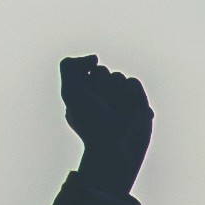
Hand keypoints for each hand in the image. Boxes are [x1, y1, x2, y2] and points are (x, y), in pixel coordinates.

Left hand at [61, 55, 151, 190]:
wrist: (116, 145)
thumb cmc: (91, 121)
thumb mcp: (70, 92)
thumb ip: (69, 66)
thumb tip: (94, 59)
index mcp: (78, 95)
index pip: (82, 71)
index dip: (84, 83)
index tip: (84, 100)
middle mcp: (96, 95)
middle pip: (100, 71)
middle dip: (100, 86)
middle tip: (100, 107)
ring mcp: (116, 97)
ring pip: (117, 76)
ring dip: (115, 93)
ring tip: (115, 112)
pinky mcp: (135, 99)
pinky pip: (132, 81)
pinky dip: (130, 94)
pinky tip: (129, 112)